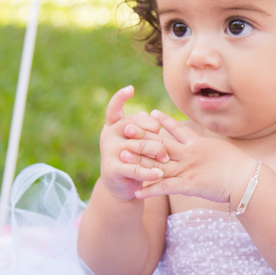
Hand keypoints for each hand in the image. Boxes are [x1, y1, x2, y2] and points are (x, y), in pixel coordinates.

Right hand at [98, 86, 168, 200]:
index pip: (114, 108)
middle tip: (166, 147)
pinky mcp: (112, 169)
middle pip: (136, 128)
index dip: (120, 97)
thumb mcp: (137, 141)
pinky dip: (149, 172)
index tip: (130, 88)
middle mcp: (108, 136)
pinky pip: (135, 168)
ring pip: (138, 147)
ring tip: (166, 159)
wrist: (121, 186)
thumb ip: (142, 128)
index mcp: (113, 125)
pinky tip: (159, 174)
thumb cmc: (134, 158)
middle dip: (155, 136)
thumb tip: (147, 114)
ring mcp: (108, 152)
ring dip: (156, 153)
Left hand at [136, 109, 254, 205]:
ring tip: (122, 157)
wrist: (246, 179)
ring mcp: (188, 169)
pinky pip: (165, 188)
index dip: (163, 121)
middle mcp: (190, 154)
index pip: (178, 130)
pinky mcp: (189, 185)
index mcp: (198, 145)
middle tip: (126, 127)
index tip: (150, 112)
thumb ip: (212, 149)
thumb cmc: (240, 168)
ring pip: (158, 163)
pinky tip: (138, 192)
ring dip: (139, 161)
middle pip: (162, 143)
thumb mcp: (223, 151)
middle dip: (143, 135)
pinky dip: (151, 190)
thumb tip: (211, 147)